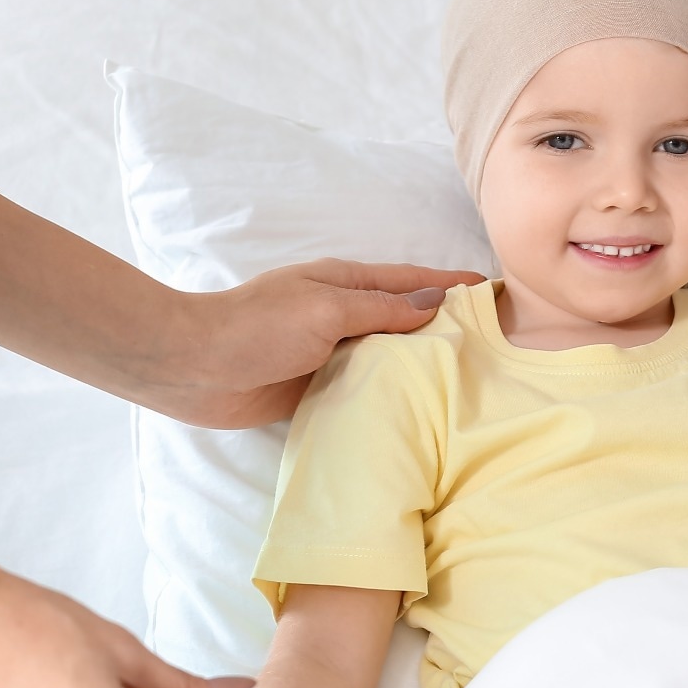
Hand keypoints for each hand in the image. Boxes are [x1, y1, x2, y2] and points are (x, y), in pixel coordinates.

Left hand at [153, 259, 486, 427]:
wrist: (194, 368)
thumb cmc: (257, 328)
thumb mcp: (326, 309)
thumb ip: (380, 308)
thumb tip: (434, 300)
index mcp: (344, 283)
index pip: (410, 279)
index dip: (450, 283)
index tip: (493, 289)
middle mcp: (340, 314)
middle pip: (402, 317)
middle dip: (443, 324)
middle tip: (493, 342)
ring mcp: (328, 351)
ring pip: (386, 355)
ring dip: (418, 363)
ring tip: (467, 379)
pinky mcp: (315, 386)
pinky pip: (364, 387)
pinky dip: (389, 392)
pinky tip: (416, 408)